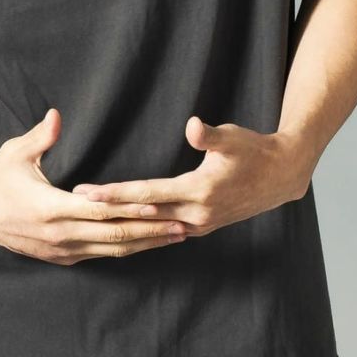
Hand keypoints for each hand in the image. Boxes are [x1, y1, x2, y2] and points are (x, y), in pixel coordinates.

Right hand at [0, 108, 192, 265]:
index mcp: (51, 207)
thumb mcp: (15, 152)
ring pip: (111, 250)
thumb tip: (57, 114)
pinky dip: (125, 249)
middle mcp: (59, 234)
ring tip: (176, 237)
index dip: (132, 209)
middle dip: (152, 231)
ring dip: (146, 244)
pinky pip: (99, 255)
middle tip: (184, 226)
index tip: (161, 205)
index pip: (101, 210)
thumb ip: (40, 136)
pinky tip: (147, 244)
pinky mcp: (61, 257)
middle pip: (115, 235)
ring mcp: (61, 250)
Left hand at [72, 116, 312, 236]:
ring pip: (153, 226)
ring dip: (124, 222)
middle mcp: (197, 214)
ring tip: (93, 218)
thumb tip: (193, 126)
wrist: (282, 175)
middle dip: (109, 210)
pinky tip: (126, 227)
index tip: (89, 192)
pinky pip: (166, 230)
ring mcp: (201, 224)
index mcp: (199, 192)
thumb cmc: (254, 149)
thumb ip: (210, 135)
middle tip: (75, 205)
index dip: (117, 193)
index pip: (147, 194)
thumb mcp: (233, 137)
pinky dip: (144, 228)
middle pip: (143, 214)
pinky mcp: (204, 225)